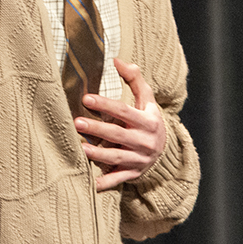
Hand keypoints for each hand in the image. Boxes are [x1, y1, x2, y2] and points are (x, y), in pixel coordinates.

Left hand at [75, 58, 166, 191]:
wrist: (165, 152)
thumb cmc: (149, 121)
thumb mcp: (147, 100)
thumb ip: (134, 79)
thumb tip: (117, 60)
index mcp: (147, 122)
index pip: (124, 112)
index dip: (106, 105)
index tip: (86, 99)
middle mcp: (143, 142)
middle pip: (118, 135)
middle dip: (97, 129)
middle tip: (77, 122)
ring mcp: (138, 160)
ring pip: (116, 158)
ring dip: (97, 155)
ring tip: (80, 147)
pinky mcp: (132, 174)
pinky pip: (117, 180)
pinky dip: (104, 183)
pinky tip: (88, 182)